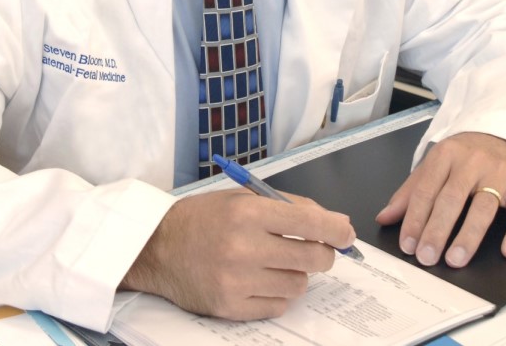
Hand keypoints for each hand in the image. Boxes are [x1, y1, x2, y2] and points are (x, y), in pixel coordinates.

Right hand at [120, 188, 355, 319]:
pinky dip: (277, 294)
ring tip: (275, 263)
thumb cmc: (204, 218)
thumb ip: (289, 207)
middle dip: (322, 254)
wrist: (158, 247)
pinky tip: (259, 280)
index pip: (310, 223)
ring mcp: (237, 280)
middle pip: (313, 258)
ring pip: (298, 285)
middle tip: (313, 249)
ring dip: (296, 274)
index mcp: (248, 211)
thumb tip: (335, 223)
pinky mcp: (230, 307)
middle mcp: (243, 245)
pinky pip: (278, 306)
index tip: (347, 234)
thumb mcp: (242, 197)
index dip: (337, 230)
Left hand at [376, 132, 505, 267]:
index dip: (414, 219)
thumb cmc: (463, 156)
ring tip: (454, 259)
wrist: (501, 137)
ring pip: (482, 208)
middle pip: (451, 199)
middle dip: (436, 231)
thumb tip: (384, 217)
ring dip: (467, 237)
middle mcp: (471, 162)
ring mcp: (498, 174)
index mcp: (444, 155)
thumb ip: (409, 193)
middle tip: (426, 257)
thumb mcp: (433, 166)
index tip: (407, 244)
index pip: (425, 190)